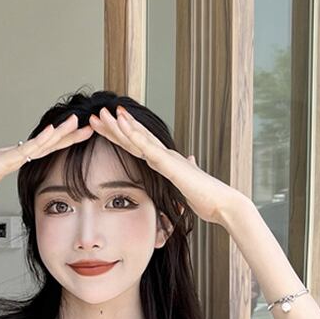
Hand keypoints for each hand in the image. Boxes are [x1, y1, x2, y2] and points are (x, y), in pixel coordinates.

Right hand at [0, 113, 93, 204]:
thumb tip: (0, 180)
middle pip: (47, 143)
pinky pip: (24, 151)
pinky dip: (39, 142)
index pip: (43, 151)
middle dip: (70, 135)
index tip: (80, 138)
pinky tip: (52, 134)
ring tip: (77, 122)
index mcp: (11, 160)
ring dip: (59, 133)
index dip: (63, 144)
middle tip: (91, 126)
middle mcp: (11, 153)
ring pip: (38, 142)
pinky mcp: (0, 162)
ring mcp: (6, 156)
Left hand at [88, 106, 245, 227]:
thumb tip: (189, 160)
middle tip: (96, 115)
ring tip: (105, 114)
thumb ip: (186, 171)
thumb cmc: (207, 198)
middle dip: (115, 127)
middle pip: (135, 138)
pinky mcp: (171, 166)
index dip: (123, 135)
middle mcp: (165, 156)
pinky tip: (124, 127)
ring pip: (140, 139)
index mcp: (166, 162)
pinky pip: (150, 150)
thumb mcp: (189, 185)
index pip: (139, 146)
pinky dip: (137, 137)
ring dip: (121, 126)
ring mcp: (168, 159)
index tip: (107, 127)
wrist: (223, 204)